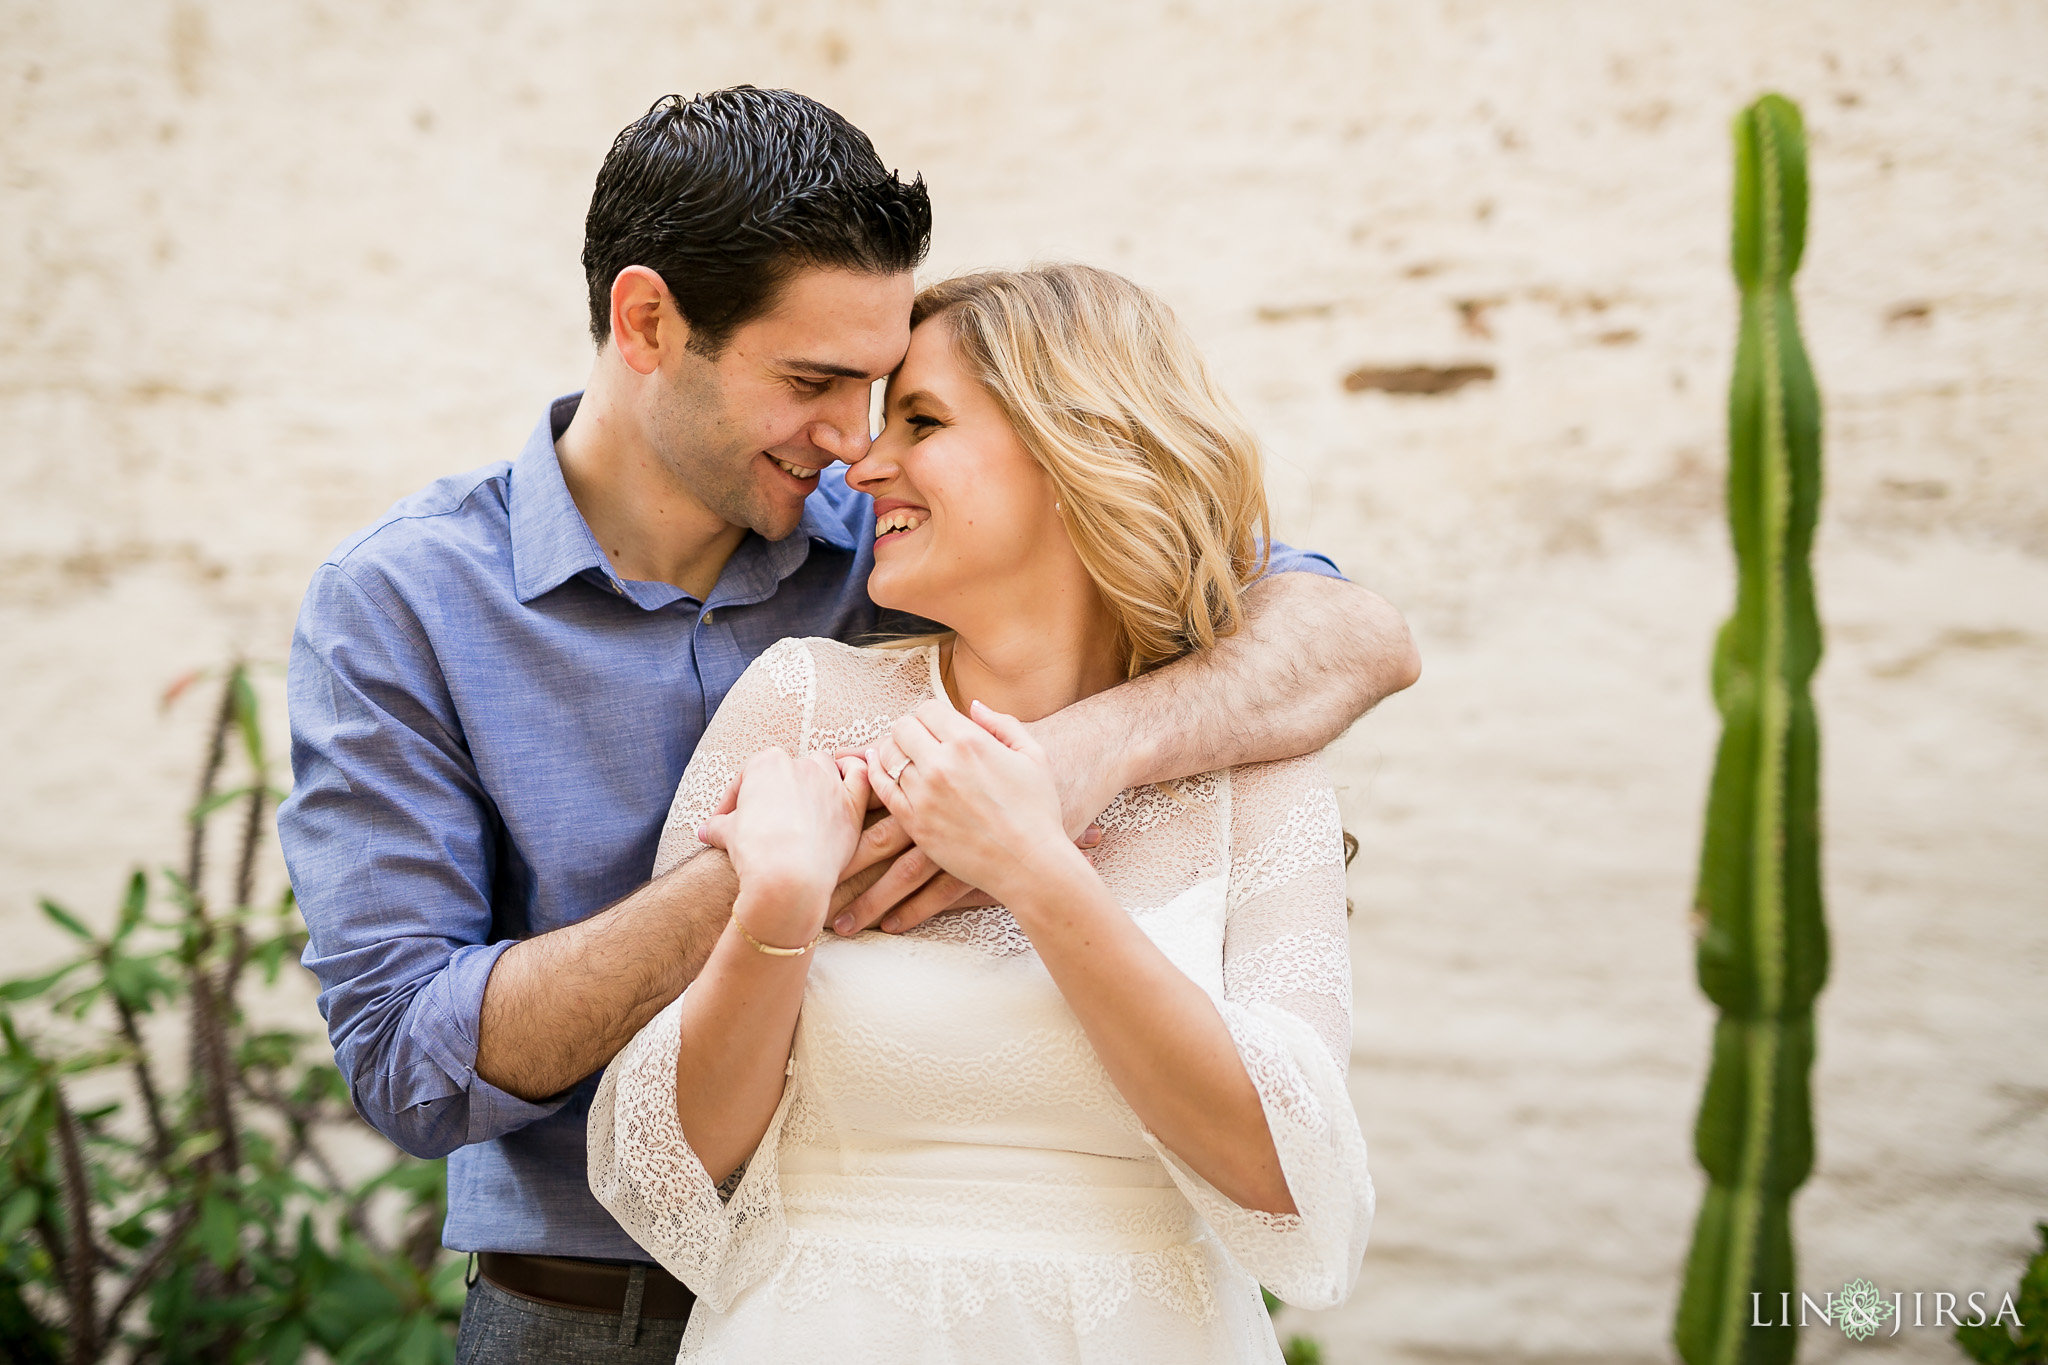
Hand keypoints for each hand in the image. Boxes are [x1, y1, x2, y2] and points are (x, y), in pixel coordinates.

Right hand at [697, 749, 870, 943]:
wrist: (788, 879)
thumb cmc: (755, 853)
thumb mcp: (728, 835)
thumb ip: (720, 825)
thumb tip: (706, 830)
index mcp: (765, 764)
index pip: (747, 778)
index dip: (735, 801)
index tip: (728, 822)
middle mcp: (799, 764)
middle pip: (785, 770)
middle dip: (776, 791)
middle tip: (768, 817)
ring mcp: (828, 781)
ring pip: (823, 765)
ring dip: (815, 777)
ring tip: (806, 801)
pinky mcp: (852, 803)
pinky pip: (860, 775)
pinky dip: (856, 773)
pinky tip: (847, 782)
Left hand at [865, 699, 1074, 907]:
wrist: (1030, 864)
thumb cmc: (1037, 811)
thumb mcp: (1034, 757)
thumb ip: (1003, 724)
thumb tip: (974, 707)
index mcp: (970, 742)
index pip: (927, 709)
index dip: (932, 715)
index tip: (938, 726)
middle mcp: (941, 764)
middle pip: (902, 727)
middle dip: (910, 730)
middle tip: (920, 741)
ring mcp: (923, 795)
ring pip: (887, 756)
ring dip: (895, 752)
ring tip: (906, 758)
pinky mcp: (914, 823)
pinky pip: (881, 787)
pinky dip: (878, 774)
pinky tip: (883, 770)